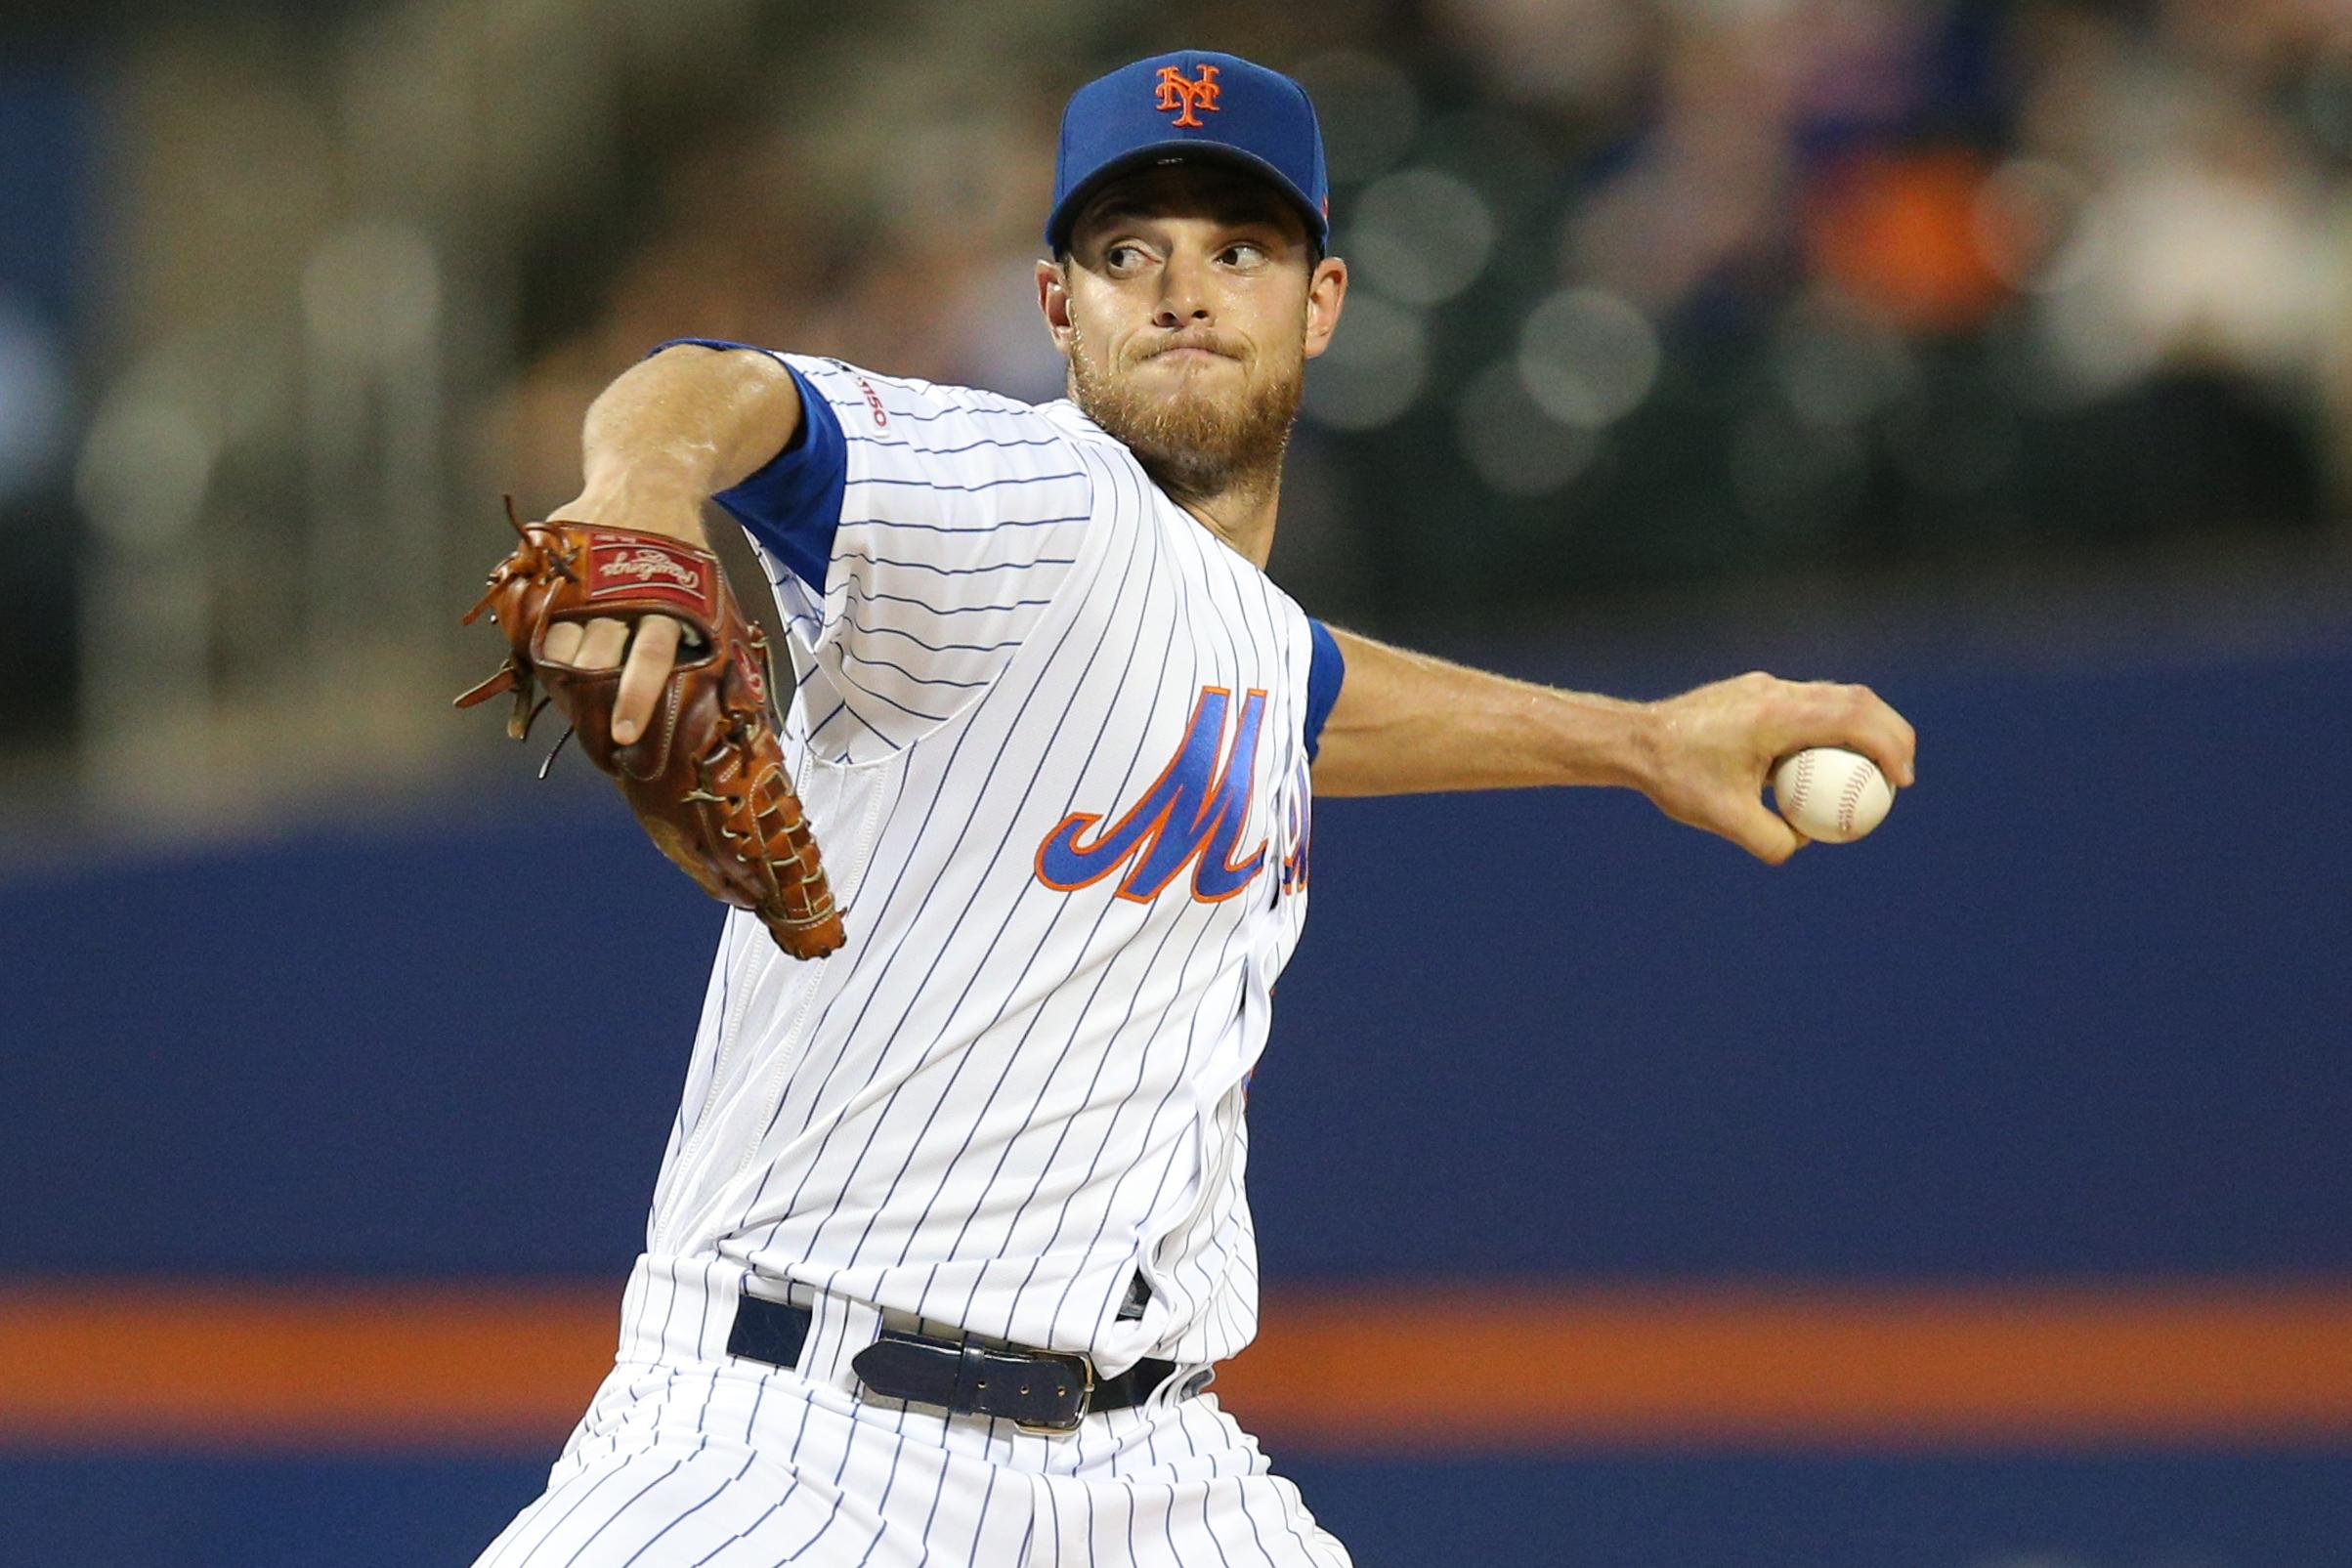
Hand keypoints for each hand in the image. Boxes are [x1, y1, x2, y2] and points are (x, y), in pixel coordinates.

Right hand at [539, 486, 704, 745]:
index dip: (635, 697)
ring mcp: (580, 569)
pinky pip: (533, 612)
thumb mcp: (706, 584)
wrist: (648, 475)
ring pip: (558, 639)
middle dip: (588, 700)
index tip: (623, 735)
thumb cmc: (679, 550)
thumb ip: (705, 634)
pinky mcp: (551, 558)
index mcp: (667, 593)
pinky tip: (542, 658)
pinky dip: (534, 641)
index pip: (650, 654)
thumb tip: (731, 701)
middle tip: (590, 733)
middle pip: (594, 655)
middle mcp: (619, 583)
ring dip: (559, 677)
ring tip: (568, 697)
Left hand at [1636, 672, 1916, 863]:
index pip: (1854, 721)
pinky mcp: (1755, 690)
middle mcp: (1777, 692)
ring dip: (1864, 725)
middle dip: (1892, 732)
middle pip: (1856, 699)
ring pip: (1834, 695)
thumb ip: (1772, 840)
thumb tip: (1805, 843)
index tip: (1902, 780)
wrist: (1635, 739)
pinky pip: (1807, 702)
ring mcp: (1765, 687)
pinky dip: (1830, 725)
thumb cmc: (1677, 778)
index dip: (1890, 747)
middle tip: (1902, 774)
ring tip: (1873, 767)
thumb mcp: (1724, 819)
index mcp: (1777, 716)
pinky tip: (1823, 762)